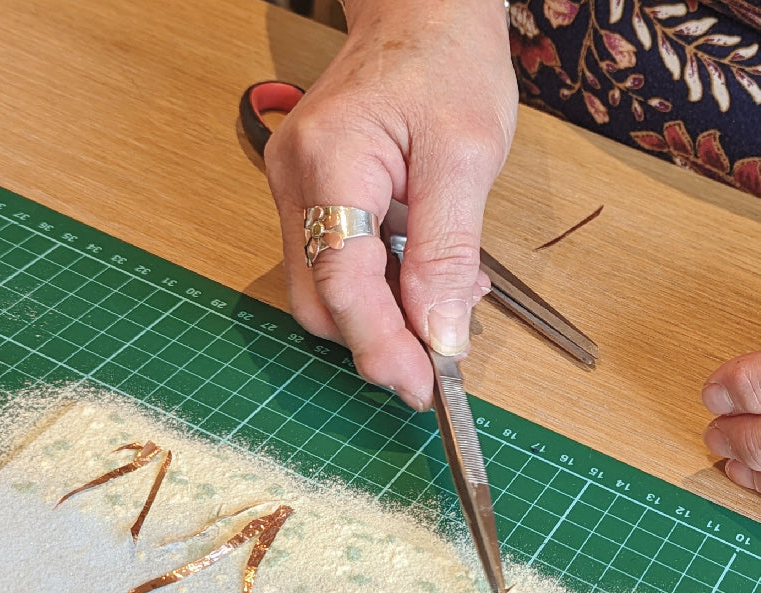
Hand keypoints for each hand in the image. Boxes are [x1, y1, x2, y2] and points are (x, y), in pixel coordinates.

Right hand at [264, 0, 516, 409]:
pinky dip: (380, 291)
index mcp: (328, 161)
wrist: (421, 12)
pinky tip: (424, 278)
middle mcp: (293, 181)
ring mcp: (293, 192)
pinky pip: (334, 268)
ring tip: (446, 305)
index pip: (342, 283)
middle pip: (319, 302)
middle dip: (379, 342)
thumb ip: (448, 252)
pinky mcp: (308, 200)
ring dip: (382, 319)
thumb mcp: (467, 157)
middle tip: (440, 361)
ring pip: (324, 294)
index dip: (382, 346)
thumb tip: (441, 337)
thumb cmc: (447, 64)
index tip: (425, 388)